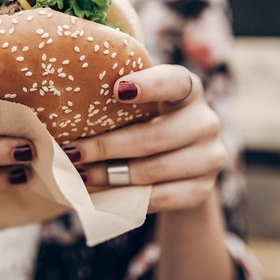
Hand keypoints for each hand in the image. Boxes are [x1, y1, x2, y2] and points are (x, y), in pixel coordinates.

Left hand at [64, 65, 226, 212]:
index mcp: (189, 87)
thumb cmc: (148, 118)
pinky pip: (160, 197)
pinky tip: (101, 192)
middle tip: (73, 152)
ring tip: (80, 174)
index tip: (117, 90)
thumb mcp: (141, 101)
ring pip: (153, 170)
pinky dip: (127, 196)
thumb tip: (70, 95)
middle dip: (107, 146)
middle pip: (154, 136)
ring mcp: (209, 157)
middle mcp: (206, 121)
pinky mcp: (203, 189)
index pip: (174, 82)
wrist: (182, 159)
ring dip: (110, 175)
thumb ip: (120, 92)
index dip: (149, 85)